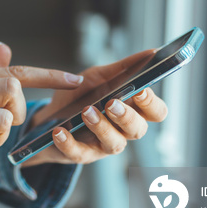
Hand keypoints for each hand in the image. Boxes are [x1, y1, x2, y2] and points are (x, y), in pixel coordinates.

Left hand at [22, 50, 168, 166]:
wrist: (49, 117)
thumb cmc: (82, 97)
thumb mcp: (99, 77)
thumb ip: (123, 68)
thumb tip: (151, 52)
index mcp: (132, 110)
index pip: (156, 112)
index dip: (152, 104)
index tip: (142, 91)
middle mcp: (122, 131)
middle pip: (137, 130)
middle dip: (126, 116)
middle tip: (111, 103)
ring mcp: (103, 145)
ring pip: (113, 143)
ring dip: (101, 127)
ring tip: (86, 111)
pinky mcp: (82, 155)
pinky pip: (78, 153)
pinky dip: (68, 143)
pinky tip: (59, 131)